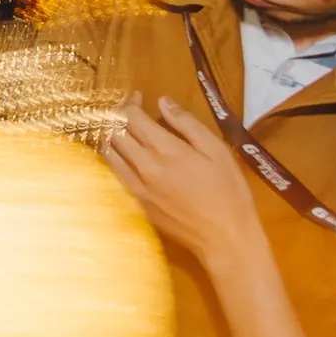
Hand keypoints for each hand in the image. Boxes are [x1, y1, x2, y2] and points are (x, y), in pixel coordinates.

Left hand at [105, 94, 265, 266]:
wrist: (224, 238)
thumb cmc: (227, 192)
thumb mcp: (216, 150)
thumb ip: (187, 123)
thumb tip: (163, 102)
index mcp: (165, 150)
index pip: (131, 117)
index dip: (130, 103)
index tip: (138, 98)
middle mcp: (144, 167)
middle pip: (114, 132)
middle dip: (118, 115)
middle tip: (130, 111)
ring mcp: (136, 187)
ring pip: (108, 153)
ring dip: (110, 136)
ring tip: (123, 131)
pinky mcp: (135, 204)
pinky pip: (113, 174)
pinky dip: (113, 159)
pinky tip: (124, 156)